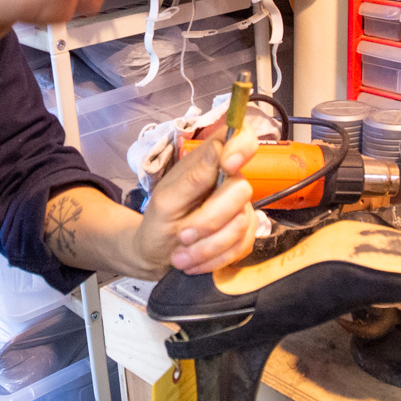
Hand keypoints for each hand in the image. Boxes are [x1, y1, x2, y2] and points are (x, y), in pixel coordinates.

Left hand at [134, 128, 260, 276]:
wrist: (156, 255)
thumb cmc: (158, 222)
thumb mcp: (165, 201)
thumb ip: (193, 178)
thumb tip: (218, 148)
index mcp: (208, 162)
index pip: (240, 137)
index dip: (242, 144)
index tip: (228, 164)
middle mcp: (229, 181)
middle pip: (241, 190)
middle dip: (209, 220)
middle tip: (182, 236)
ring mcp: (240, 208)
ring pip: (240, 223)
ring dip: (207, 246)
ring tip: (180, 257)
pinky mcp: (245, 234)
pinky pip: (242, 246)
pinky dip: (214, 258)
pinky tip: (193, 262)